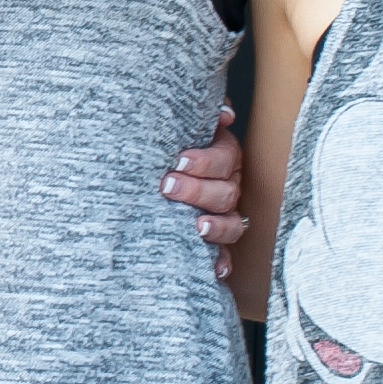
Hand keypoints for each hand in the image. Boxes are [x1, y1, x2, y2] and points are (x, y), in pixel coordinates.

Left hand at [160, 108, 244, 279]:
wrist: (149, 172)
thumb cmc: (167, 144)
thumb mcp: (182, 125)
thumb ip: (204, 116)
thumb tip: (225, 114)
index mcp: (224, 158)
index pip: (225, 158)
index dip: (205, 162)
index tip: (179, 162)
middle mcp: (228, 187)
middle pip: (227, 192)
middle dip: (198, 190)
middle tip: (168, 186)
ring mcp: (223, 215)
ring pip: (233, 224)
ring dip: (216, 226)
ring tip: (197, 226)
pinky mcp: (213, 241)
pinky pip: (224, 254)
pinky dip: (221, 262)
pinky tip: (215, 269)